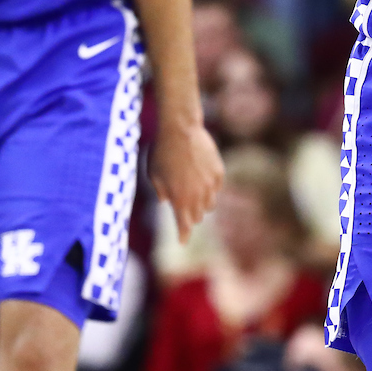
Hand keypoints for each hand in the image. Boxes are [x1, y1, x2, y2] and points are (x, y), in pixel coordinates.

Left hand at [149, 120, 223, 242]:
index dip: (183, 235)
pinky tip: (202, 177)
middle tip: (183, 209)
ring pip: (210, 204)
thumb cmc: (161, 151)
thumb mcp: (153, 174)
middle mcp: (198, 197)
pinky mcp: (218, 172)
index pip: (184, 226)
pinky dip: (210, 187)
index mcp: (180, 201)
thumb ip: (160, 191)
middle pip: (198, 217)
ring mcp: (210, 184)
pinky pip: (216, 187)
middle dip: (190, 216)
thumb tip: (165, 201)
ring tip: (193, 193)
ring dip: (201, 204)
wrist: (180, 129)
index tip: (182, 241)